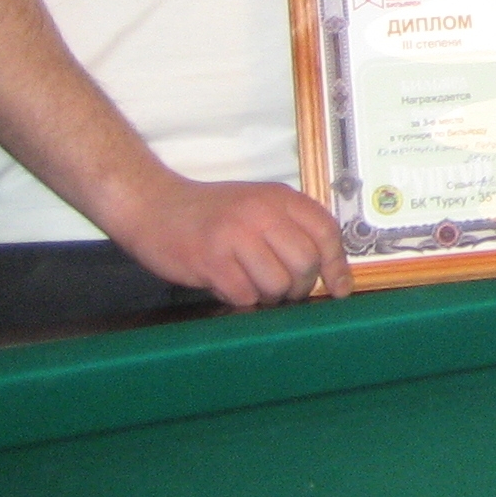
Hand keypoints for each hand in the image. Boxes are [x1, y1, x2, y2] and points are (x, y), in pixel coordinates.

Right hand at [107, 173, 351, 305]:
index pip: (326, 231)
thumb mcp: (257, 205)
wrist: (154, 206)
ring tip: (252, 285)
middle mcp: (262, 213)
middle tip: (284, 291)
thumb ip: (289, 228)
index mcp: (279, 197)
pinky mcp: (211, 260)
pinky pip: (245, 295)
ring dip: (269, 296)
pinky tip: (228, 286)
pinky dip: (241, 299)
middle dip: (299, 287)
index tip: (341, 289)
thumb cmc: (210, 213)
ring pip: (277, 284)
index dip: (337, 265)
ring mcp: (236, 236)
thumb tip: (326, 269)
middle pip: (306, 263)